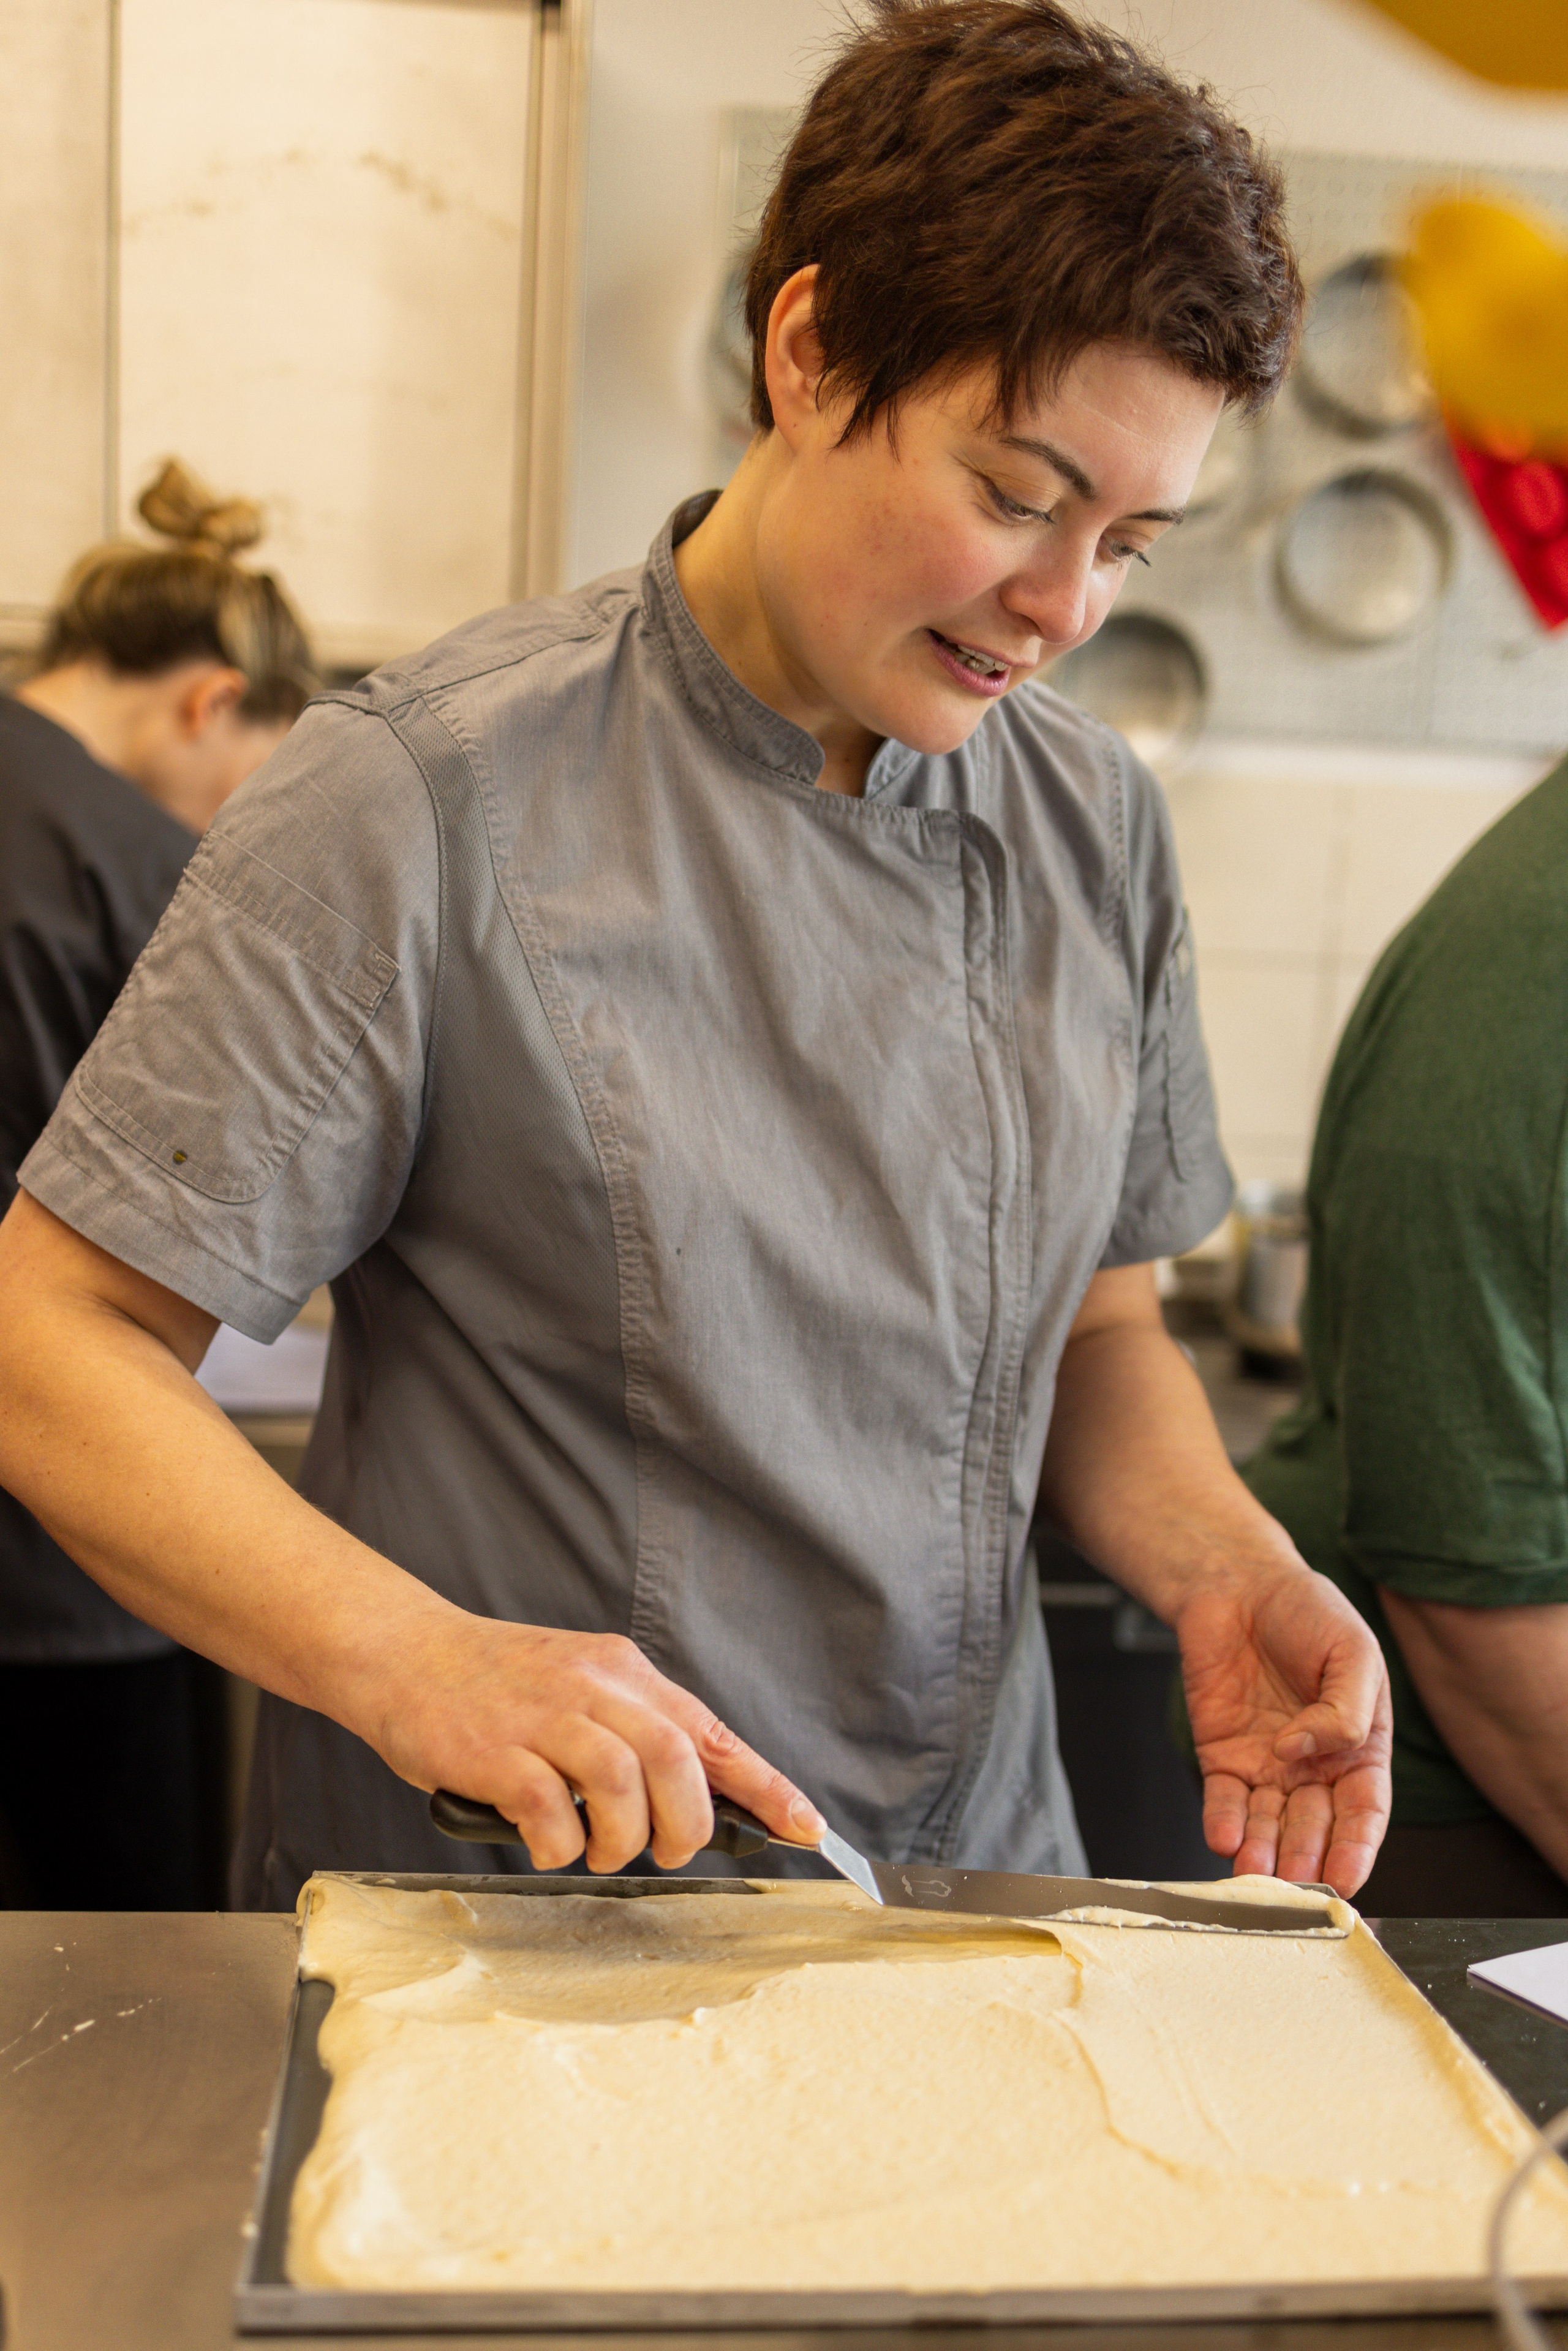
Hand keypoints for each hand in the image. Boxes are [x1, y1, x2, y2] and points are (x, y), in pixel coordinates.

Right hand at [370, 1615, 824, 1873]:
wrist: (402, 1652)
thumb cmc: (492, 1685)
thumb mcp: (578, 1689)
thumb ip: (630, 1732)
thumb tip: (693, 1796)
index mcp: (622, 1672)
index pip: (711, 1731)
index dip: (767, 1785)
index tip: (808, 1828)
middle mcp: (592, 1686)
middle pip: (678, 1756)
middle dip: (687, 1822)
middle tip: (666, 1851)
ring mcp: (542, 1715)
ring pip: (624, 1779)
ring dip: (623, 1837)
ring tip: (597, 1850)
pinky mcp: (494, 1749)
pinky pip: (550, 1808)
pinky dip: (559, 1842)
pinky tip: (546, 1842)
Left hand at [1176, 1563, 1391, 1896]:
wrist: (1240, 1585)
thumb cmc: (1308, 1613)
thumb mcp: (1352, 1651)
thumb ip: (1346, 1709)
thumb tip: (1307, 1750)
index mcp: (1358, 1750)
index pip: (1363, 1813)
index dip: (1357, 1849)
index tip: (1348, 1880)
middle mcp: (1313, 1769)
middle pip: (1314, 1828)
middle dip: (1306, 1860)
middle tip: (1297, 1886)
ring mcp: (1267, 1767)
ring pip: (1268, 1825)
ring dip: (1262, 1854)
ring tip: (1255, 1874)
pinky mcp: (1223, 1756)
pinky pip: (1223, 1800)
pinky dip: (1222, 1822)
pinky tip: (1223, 1838)